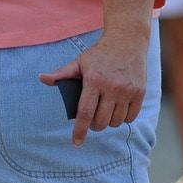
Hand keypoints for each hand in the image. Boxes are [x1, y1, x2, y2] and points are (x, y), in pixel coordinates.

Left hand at [39, 28, 148, 146]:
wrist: (128, 40)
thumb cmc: (100, 54)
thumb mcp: (80, 62)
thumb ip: (62, 73)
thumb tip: (42, 78)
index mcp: (94, 81)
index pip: (85, 113)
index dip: (80, 130)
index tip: (76, 142)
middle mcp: (112, 87)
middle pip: (101, 121)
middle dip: (94, 126)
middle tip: (92, 119)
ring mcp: (127, 90)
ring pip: (116, 122)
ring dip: (109, 122)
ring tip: (105, 113)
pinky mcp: (140, 92)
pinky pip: (130, 117)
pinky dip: (123, 118)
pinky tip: (118, 110)